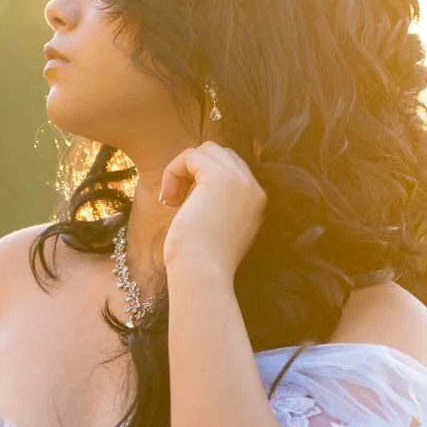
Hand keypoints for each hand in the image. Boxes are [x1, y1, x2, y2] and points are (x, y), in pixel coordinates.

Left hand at [159, 140, 266, 283]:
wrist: (203, 275)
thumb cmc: (202, 264)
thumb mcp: (216, 229)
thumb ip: (216, 205)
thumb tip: (194, 187)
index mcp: (257, 202)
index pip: (232, 170)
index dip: (203, 180)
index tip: (186, 207)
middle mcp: (254, 188)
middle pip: (221, 155)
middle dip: (194, 171)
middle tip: (177, 201)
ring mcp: (240, 180)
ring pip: (206, 150)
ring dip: (183, 170)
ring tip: (173, 200)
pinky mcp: (219, 176)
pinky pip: (190, 155)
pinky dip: (173, 171)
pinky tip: (169, 199)